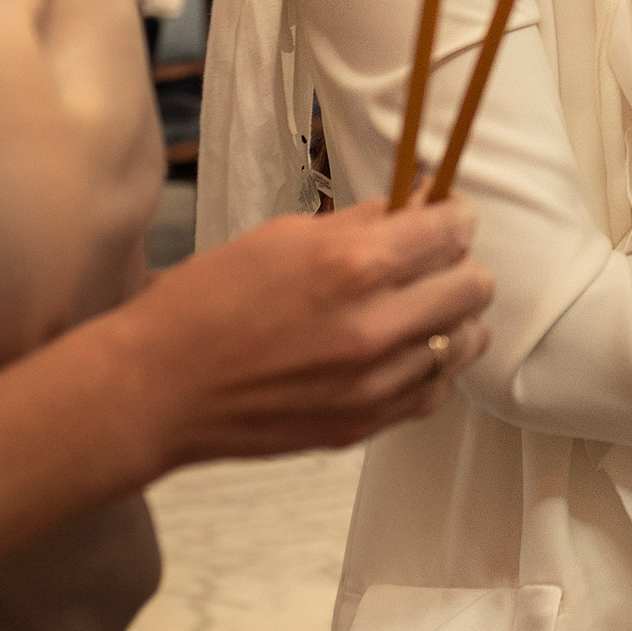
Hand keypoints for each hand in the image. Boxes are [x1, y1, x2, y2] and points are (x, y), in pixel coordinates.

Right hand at [103, 198, 495, 470]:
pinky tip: (404, 352)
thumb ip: (359, 224)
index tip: (446, 216)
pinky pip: (437, 390)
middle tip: (430, 262)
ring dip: (452, 317)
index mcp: (353, 265)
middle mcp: (375, 325)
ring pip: (466, 341)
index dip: (455, 216)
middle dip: (459, 264)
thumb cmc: (207, 302)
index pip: (452, 230)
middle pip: (475, 285)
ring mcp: (374, 383)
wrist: (156, 388)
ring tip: (420, 308)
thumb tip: (416, 206)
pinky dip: (432, 367)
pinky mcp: (365, 424)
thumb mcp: (282, 237)